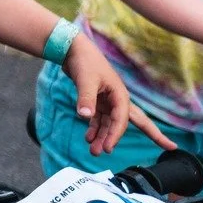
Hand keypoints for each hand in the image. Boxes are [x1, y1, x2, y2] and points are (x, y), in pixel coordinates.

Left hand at [61, 34, 170, 153]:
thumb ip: (86, 98)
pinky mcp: (97, 100)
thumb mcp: (86, 80)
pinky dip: (94, 128)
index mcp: (120, 95)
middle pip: (127, 123)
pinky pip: (98, 118)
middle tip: (128, 153)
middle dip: (122, 138)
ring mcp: (107, 100)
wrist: (74, 48)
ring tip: (93, 152)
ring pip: (109, 123)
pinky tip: (88, 138)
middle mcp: (117, 99)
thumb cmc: (85, 61)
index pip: (122, 120)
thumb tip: (85, 116)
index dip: (115, 135)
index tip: (108, 148)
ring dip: (102, 136)